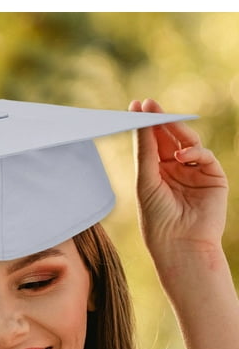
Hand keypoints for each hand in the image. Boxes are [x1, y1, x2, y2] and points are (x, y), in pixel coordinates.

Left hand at [129, 98, 227, 260]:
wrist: (180, 244)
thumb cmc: (157, 218)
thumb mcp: (146, 180)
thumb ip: (145, 151)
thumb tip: (141, 121)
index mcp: (156, 172)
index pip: (151, 142)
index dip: (144, 124)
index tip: (135, 106)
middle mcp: (176, 169)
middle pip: (168, 138)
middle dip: (160, 120)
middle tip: (149, 104)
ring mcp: (195, 172)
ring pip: (187, 142)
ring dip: (176, 130)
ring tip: (164, 120)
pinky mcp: (213, 177)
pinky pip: (205, 156)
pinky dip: (195, 152)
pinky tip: (182, 155)